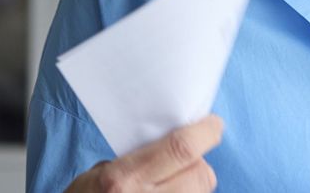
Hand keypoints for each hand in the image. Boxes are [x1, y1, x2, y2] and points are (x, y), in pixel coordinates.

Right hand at [65, 115, 223, 192]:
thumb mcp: (98, 173)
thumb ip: (138, 158)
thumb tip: (174, 145)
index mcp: (125, 179)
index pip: (182, 148)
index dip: (205, 132)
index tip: (212, 124)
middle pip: (201, 175)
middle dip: (199, 165)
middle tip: (183, 164)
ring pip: (202, 192)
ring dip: (194, 186)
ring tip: (170, 186)